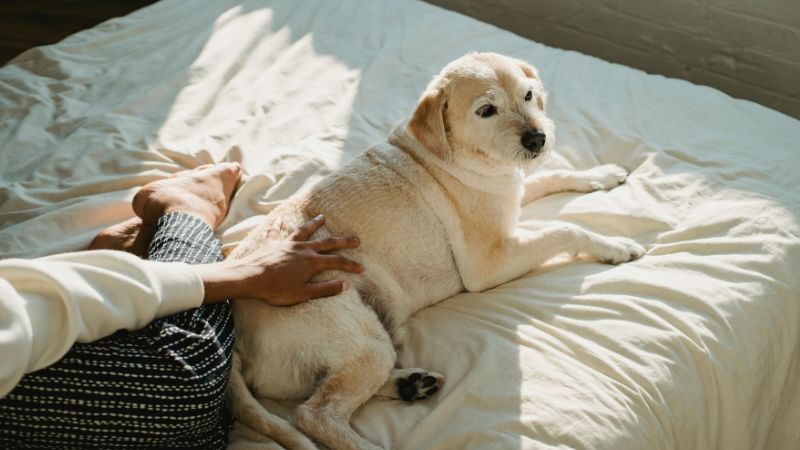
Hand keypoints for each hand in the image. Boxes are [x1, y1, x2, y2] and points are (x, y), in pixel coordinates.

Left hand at [195, 215, 363, 305]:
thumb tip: (345, 284)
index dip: (350, 265)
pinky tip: (279, 219)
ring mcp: (286, 244)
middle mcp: (302, 249)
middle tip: (355, 238)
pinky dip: (278, 225)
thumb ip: (325, 289)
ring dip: (314, 224)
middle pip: (326, 243)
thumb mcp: (303, 294)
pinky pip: (276, 232)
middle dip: (342, 241)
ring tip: (323, 217)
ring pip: (304, 231)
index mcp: (311, 262)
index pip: (337, 262)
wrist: (248, 278)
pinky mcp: (271, 244)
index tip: (361, 268)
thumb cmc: (276, 289)